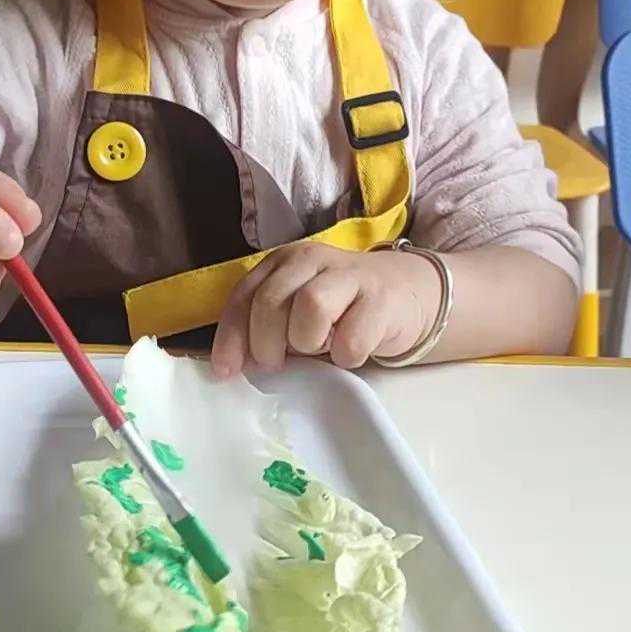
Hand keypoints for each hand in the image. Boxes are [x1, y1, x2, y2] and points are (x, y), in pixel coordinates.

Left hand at [211, 241, 440, 378]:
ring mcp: (349, 275)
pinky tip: (349, 350)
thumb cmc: (341, 307)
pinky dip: (345, 355)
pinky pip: (352, 338)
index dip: (231, 337)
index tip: (226, 372)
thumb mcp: (295, 309)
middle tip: (278, 362)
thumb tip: (235, 364)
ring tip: (319, 346)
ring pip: (311, 306)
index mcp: (283, 262)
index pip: (244, 296)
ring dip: (307, 341)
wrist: (404, 291)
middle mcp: (312, 260)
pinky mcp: (381, 299)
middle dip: (266, 342)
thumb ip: (265, 326)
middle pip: (271, 300)